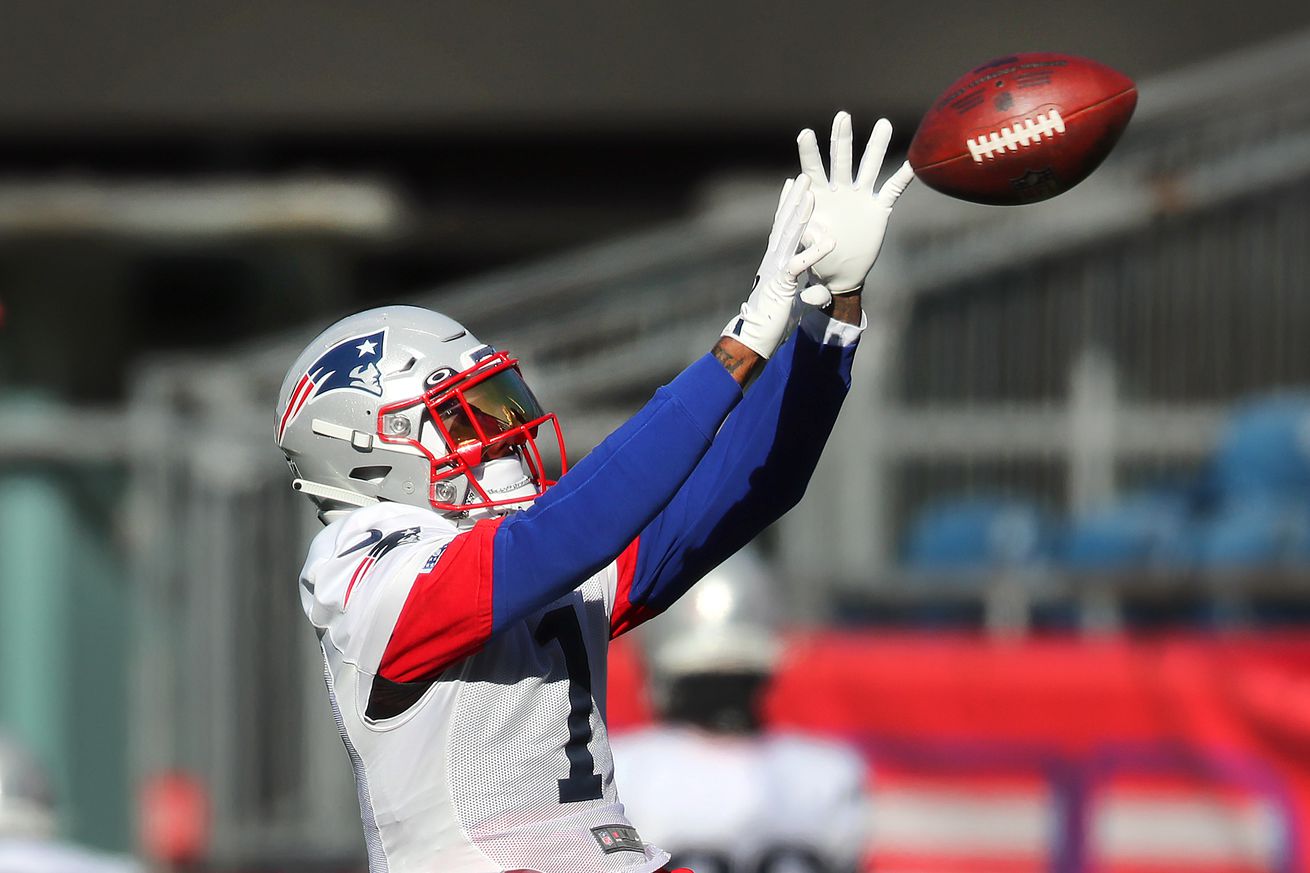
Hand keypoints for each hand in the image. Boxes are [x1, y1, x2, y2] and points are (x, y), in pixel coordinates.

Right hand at [721, 174, 834, 358]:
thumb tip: (814, 288)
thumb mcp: (790, 296)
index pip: (782, 226)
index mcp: (775, 259)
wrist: (755, 336)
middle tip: (802, 176)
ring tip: (811, 194)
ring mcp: (775, 269)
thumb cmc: (772, 318)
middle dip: (794, 198)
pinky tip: (829, 242)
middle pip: (784, 222)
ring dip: (801, 214)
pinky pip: (799, 265)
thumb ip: (802, 287)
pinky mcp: (781, 283)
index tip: (793, 185)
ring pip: (789, 236)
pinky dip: (814, 253)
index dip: (787, 204)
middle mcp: (773, 259)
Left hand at [797, 112, 914, 297]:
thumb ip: (806, 233)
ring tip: (883, 124)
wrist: (841, 274)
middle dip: (842, 138)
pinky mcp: (879, 209)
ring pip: (870, 167)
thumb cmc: (818, 259)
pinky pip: (893, 190)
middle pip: (841, 159)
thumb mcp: (806, 248)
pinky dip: (903, 177)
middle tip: (842, 115)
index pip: (812, 170)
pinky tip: (914, 162)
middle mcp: (840, 191)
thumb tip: (807, 219)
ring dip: (876, 146)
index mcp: (819, 197)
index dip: (809, 152)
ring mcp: (861, 197)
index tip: (805, 133)